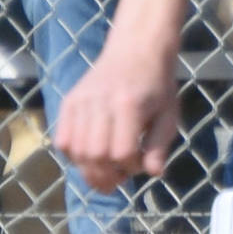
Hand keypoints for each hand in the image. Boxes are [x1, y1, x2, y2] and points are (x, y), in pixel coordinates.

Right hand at [53, 25, 184, 191]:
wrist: (136, 52)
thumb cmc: (157, 87)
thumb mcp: (169, 116)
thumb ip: (160, 146)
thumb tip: (153, 174)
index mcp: (129, 106)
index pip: (121, 152)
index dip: (130, 168)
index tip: (140, 166)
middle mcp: (100, 103)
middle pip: (94, 154)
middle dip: (106, 175)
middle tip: (118, 181)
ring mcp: (80, 102)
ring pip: (75, 150)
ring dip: (89, 170)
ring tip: (106, 173)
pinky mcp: (68, 102)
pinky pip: (62, 140)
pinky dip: (73, 156)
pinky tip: (90, 158)